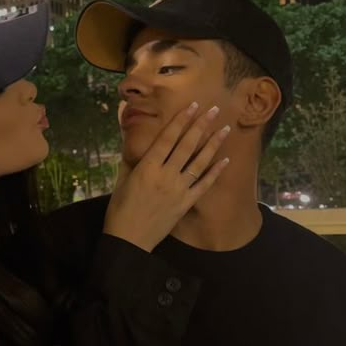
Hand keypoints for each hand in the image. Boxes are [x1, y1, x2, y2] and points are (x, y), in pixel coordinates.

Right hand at [103, 102, 230, 251]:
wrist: (129, 239)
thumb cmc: (120, 209)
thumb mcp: (121, 179)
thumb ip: (131, 159)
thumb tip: (135, 140)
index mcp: (147, 167)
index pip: (167, 138)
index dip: (180, 120)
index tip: (191, 106)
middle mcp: (166, 175)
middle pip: (186, 145)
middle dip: (201, 125)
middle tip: (215, 109)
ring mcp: (178, 190)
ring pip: (199, 162)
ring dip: (213, 144)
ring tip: (225, 129)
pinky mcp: (186, 203)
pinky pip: (204, 185)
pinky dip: (215, 172)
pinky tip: (225, 160)